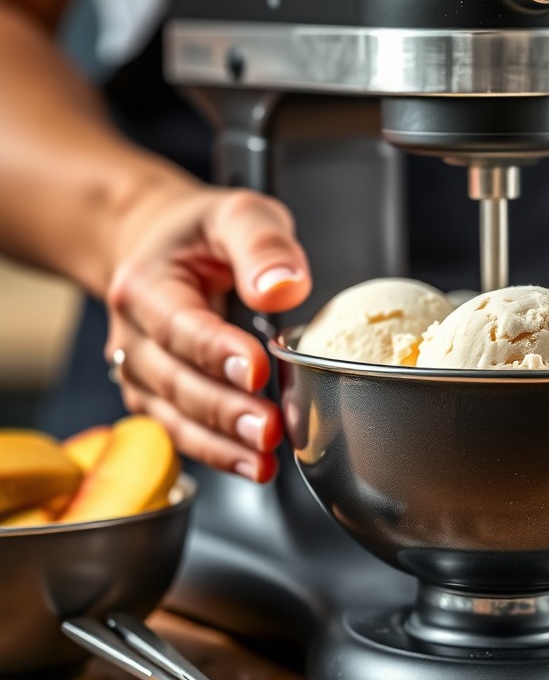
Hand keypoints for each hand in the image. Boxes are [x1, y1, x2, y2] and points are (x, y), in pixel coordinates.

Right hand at [105, 184, 311, 481]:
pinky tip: (254, 465)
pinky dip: (217, 452)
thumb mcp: (239, 214)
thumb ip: (263, 245)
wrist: (159, 246)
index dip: (216, 352)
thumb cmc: (203, 234)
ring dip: (221, 443)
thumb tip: (285, 286)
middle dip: (224, 410)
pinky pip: (182, 431)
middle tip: (270, 428)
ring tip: (265, 459)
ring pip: (175, 416)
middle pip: (175, 381)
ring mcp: (140, 371)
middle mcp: (133, 334)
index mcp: (146, 285)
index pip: (180, 326)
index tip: (256, 370)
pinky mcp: (156, 396)